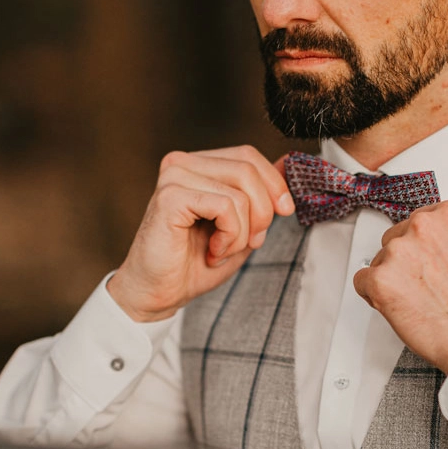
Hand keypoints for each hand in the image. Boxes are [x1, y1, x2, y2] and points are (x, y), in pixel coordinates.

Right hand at [108, 145, 294, 321]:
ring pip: (240, 192)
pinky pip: (225, 207)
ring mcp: (174, 177)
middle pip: (247, 169)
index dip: (274, 182)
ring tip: (223, 249)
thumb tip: (287, 165)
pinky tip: (213, 250)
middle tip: (252, 242)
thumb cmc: (195, 262)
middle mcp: (182, 164)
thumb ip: (262, 196)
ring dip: (243, 232)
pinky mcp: (170, 197)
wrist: (159, 293)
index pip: (247, 155)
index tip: (285, 211)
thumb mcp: (242, 226)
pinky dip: (230, 235)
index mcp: (198, 165)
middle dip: (263, 212)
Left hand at [352, 200, 447, 373]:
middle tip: (422, 285)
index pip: (419, 220)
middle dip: (405, 261)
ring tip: (417, 301)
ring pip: (379, 260)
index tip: (426, 259)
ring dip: (392, 279)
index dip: (421, 245)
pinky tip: (398, 308)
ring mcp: (398, 251)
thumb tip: (440, 249)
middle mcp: (422, 226)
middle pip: (396, 237)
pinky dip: (374, 296)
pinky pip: (362, 282)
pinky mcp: (380, 279)